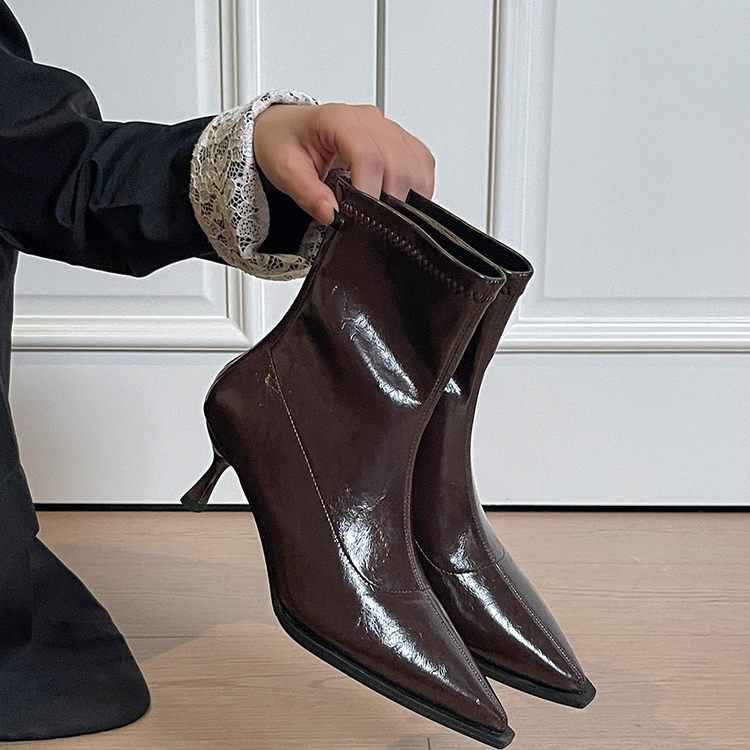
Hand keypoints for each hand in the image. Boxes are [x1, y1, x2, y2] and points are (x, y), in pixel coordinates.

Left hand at [254, 102, 435, 225]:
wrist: (286, 128)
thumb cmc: (285, 141)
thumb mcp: (285, 171)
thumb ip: (308, 194)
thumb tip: (333, 215)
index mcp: (338, 119)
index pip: (368, 155)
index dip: (371, 190)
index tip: (363, 216)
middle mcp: (367, 119)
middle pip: (398, 161)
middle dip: (391, 199)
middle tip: (373, 222)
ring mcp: (386, 128)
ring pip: (417, 161)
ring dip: (409, 193)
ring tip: (388, 214)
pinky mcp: (398, 139)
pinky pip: (422, 160)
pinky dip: (419, 184)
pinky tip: (403, 200)